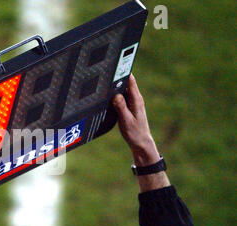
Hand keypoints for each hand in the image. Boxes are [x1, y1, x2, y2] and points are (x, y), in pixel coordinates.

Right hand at [112, 74, 169, 191]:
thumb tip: (116, 94)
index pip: (130, 80)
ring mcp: (133, 103)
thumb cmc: (135, 133)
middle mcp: (136, 99)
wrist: (141, 143)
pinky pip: (121, 96)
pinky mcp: (129, 107)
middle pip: (125, 82)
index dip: (124, 70)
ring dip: (115, 85)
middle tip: (106, 68)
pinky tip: (108, 94)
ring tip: (105, 79)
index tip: (117, 61)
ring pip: (123, 89)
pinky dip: (116, 93)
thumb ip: (121, 107)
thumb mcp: (126, 121)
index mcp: (136, 100)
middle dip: (117, 75)